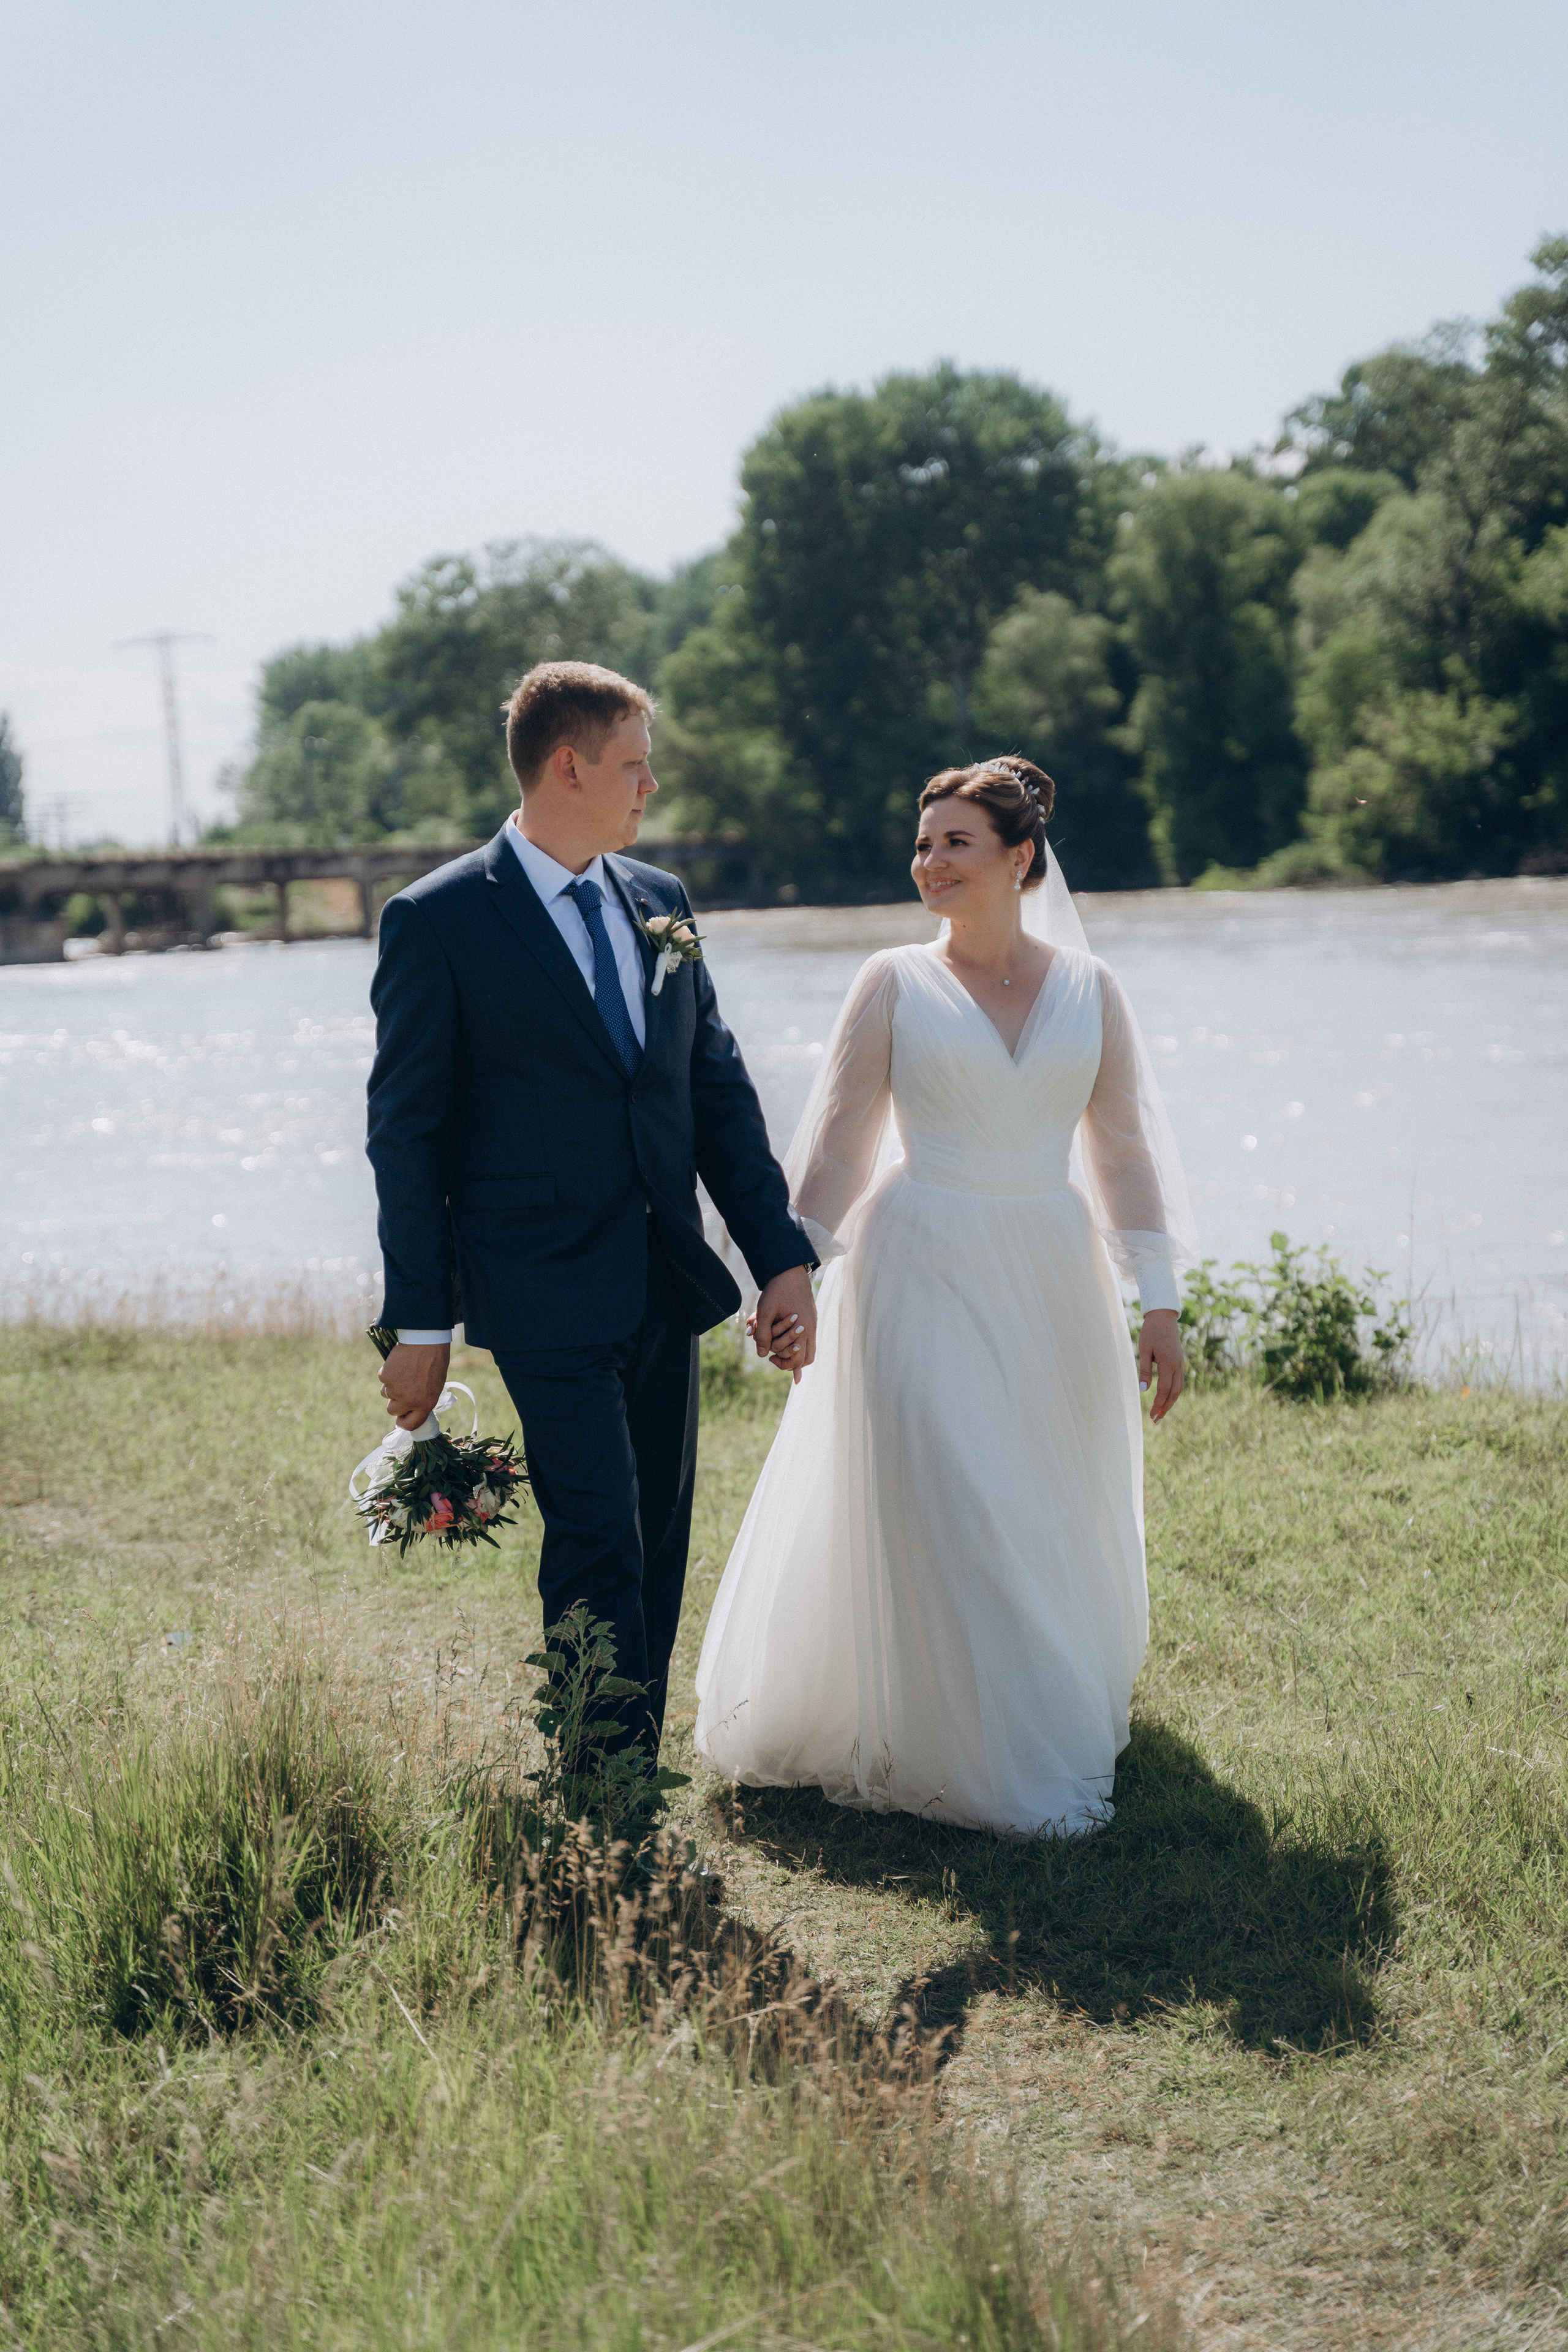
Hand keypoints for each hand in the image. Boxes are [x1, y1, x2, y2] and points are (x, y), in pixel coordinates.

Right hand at [381, 1341, 450, 1429]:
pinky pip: (383, 1379)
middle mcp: (409, 1401)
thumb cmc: (434, 1360)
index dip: (403, 1422)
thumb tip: (411, 1407)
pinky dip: (388, 1373)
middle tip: (402, 1388)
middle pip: (392, 1411)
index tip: (400, 1418)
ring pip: (386, 1394)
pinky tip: (399, 1363)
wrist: (426, 1340)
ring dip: (392, 1386)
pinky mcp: (386, 1378)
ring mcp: (396, 1390)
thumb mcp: (435, 1385)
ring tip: (404, 1371)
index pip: (410, 1425)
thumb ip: (422, 1399)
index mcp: (425, 1404)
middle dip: (395, 1402)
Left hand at [750, 1265, 816, 1383]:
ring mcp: (812, 1322)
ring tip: (777, 1347)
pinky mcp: (811, 1316)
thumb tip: (762, 1355)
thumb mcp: (765, 1312)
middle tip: (775, 1357)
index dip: (785, 1365)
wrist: (790, 1270)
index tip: (770, 1359)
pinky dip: (796, 1340)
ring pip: (809, 1348)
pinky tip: (783, 1334)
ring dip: (794, 1351)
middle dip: (791, 1362)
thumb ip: (763, 1334)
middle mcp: (810, 1328)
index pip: (799, 1359)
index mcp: (802, 1329)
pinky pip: (807, 1336)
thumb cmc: (777, 1290)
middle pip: (807, 1358)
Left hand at [1138, 1309, 1184, 1422]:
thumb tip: (1144, 1390)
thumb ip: (1144, 1370)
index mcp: (1169, 1363)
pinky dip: (1173, 1393)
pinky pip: (1178, 1382)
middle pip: (1175, 1393)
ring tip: (1160, 1414)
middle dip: (1165, 1408)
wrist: (1163, 1317)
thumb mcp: (1144, 1349)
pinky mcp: (1179, 1363)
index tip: (1151, 1415)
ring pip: (1179, 1389)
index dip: (1158, 1404)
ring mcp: (1180, 1364)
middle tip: (1156, 1420)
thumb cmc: (1151, 1332)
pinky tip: (1165, 1399)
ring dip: (1170, 1402)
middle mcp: (1178, 1365)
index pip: (1165, 1389)